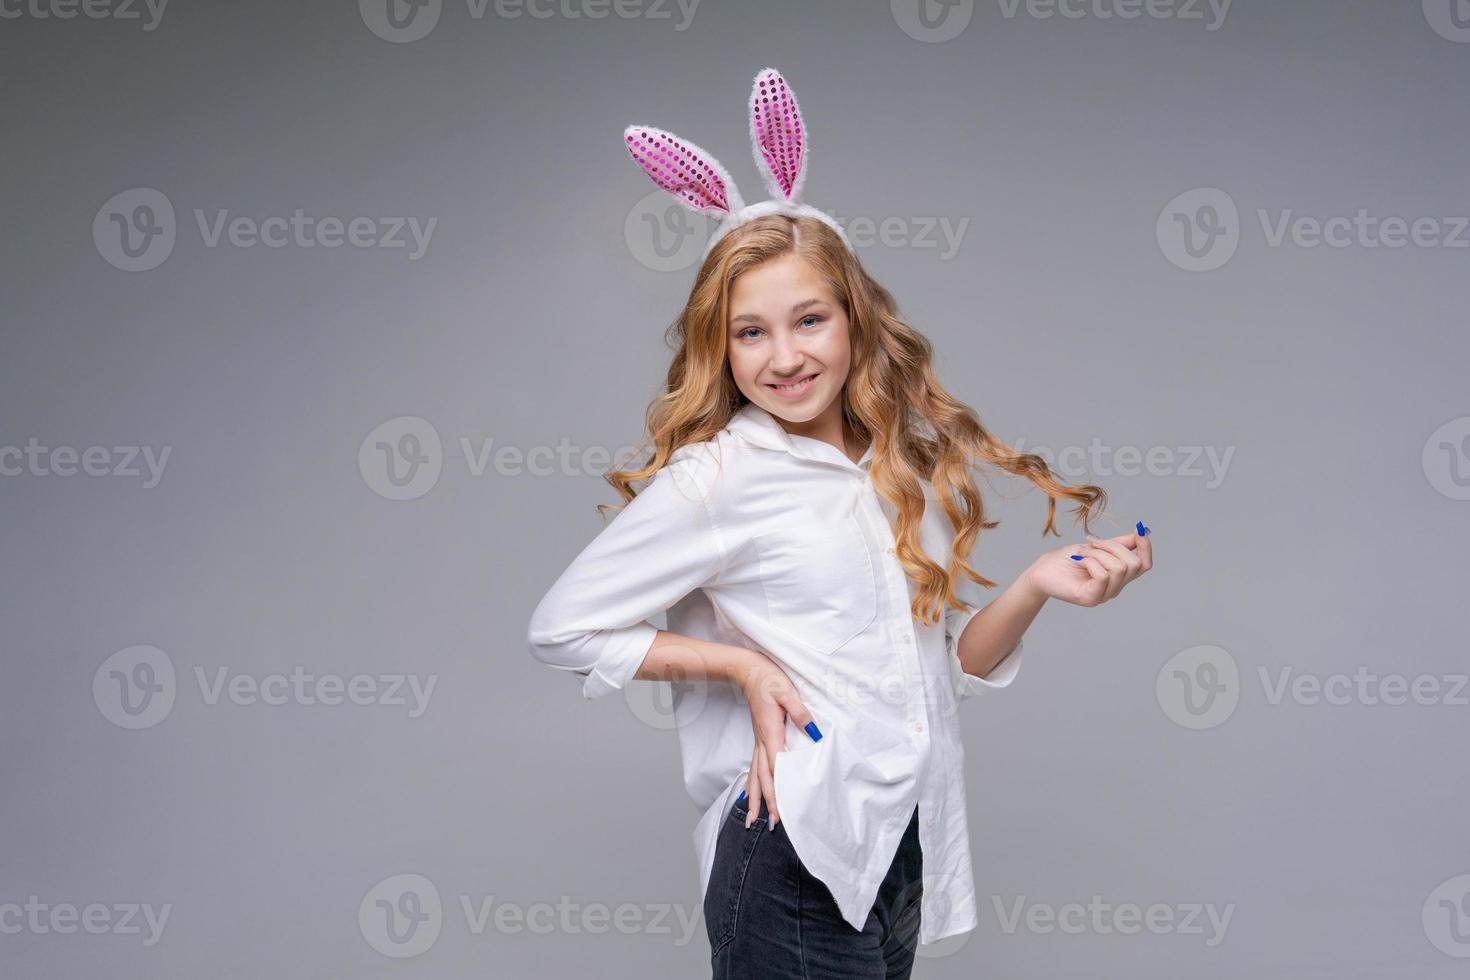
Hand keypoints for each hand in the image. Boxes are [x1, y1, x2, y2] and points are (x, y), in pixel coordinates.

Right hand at [734, 653, 819, 830]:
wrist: (748, 671)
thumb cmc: (769, 680)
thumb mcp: (787, 692)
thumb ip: (801, 713)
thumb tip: (816, 733)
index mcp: (770, 732)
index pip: (774, 768)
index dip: (777, 790)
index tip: (780, 810)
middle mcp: (761, 741)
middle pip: (762, 778)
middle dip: (766, 803)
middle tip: (770, 825)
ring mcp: (758, 740)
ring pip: (755, 775)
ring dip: (755, 799)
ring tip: (752, 821)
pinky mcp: (758, 738)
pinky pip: (753, 766)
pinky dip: (750, 784)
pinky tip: (748, 796)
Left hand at [1023, 523, 1153, 607]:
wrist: (1041, 572)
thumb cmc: (1067, 560)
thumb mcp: (1097, 547)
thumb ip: (1119, 543)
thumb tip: (1141, 532)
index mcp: (1118, 577)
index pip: (1145, 565)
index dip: (1146, 547)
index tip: (1139, 530)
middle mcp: (1115, 588)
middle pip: (1133, 564)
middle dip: (1113, 546)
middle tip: (1091, 542)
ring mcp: (1103, 596)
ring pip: (1119, 568)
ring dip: (1098, 553)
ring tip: (1082, 553)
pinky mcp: (1090, 598)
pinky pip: (1103, 576)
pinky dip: (1091, 562)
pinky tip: (1079, 561)